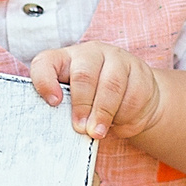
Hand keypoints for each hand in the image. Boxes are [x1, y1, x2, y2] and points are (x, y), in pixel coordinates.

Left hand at [29, 42, 166, 141]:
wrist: (132, 101)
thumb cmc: (93, 104)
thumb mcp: (74, 106)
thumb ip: (65, 111)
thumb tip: (60, 129)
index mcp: (64, 60)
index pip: (46, 62)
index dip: (45, 81)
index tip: (53, 102)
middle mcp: (90, 53)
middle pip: (83, 74)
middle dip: (82, 105)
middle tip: (81, 128)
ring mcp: (117, 58)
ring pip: (111, 84)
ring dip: (104, 112)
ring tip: (98, 132)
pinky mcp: (139, 70)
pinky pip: (133, 94)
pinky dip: (125, 113)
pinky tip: (120, 121)